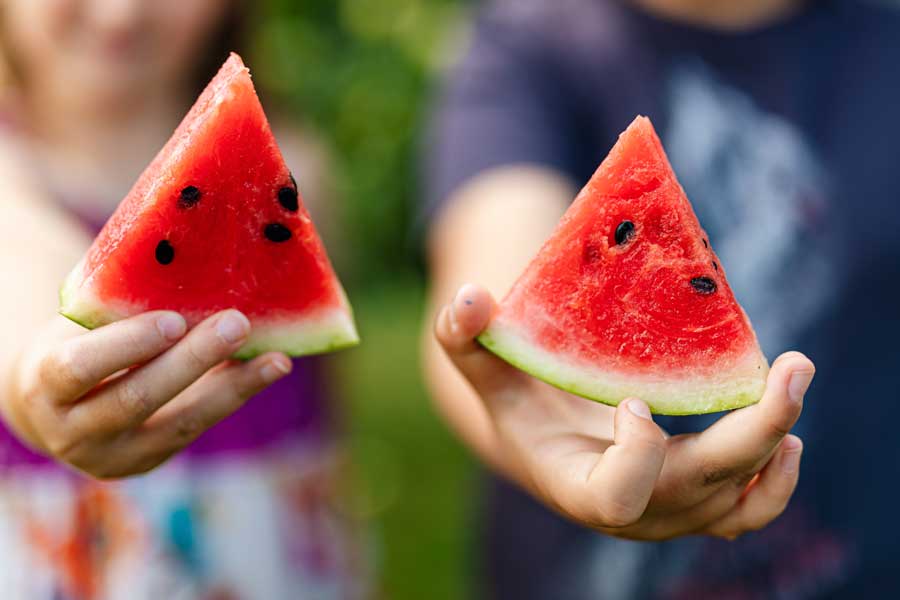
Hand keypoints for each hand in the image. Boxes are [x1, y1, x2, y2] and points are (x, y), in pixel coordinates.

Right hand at [5, 310, 291, 478]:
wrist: (52, 406)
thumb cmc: (72, 344)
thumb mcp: (78, 326)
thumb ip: (117, 309)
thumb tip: (191, 267)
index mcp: (45, 386)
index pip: (82, 368)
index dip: (129, 345)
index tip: (174, 320)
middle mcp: (74, 432)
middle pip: (138, 399)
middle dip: (193, 361)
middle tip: (237, 324)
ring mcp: (114, 456)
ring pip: (180, 423)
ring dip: (232, 387)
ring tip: (276, 360)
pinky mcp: (150, 461)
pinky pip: (197, 427)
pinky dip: (234, 396)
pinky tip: (268, 370)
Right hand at [435, 284, 813, 539]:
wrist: (548, 445)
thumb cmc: (517, 403)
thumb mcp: (485, 371)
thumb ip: (464, 337)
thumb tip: (469, 297)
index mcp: (575, 486)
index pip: (616, 498)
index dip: (635, 455)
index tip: (633, 400)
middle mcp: (631, 514)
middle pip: (701, 490)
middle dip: (753, 432)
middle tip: (791, 366)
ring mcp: (670, 515)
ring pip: (739, 500)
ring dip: (774, 445)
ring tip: (790, 382)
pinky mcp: (698, 505)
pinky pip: (750, 511)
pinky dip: (777, 479)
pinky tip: (788, 435)